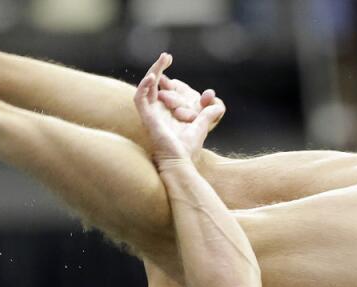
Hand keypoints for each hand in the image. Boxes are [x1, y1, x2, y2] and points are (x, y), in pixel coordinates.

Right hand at [134, 53, 225, 169]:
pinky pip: (139, 98)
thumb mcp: (202, 125)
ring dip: (153, 71)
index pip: (168, 90)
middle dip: (159, 68)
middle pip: (153, 85)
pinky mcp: (146, 117)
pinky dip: (144, 86)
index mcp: (167, 112)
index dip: (179, 85)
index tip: (196, 88)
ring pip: (146, 87)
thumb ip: (210, 113)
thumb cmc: (187, 147)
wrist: (179, 160)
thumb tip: (217, 103)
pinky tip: (154, 76)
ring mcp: (150, 113)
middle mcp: (156, 110)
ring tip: (163, 59)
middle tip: (167, 55)